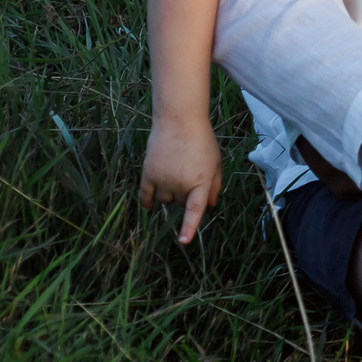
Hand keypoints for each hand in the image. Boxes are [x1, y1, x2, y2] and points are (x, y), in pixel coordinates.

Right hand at [140, 115, 224, 243]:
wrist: (179, 120)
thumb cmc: (202, 141)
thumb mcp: (215, 163)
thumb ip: (214, 186)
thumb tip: (210, 207)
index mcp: (200, 182)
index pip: (194, 210)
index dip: (189, 227)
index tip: (183, 241)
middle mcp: (180, 184)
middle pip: (181, 202)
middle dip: (186, 194)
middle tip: (189, 173)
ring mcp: (162, 179)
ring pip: (164, 200)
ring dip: (169, 194)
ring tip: (175, 174)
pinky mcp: (147, 173)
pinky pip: (145, 195)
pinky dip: (147, 202)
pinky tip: (149, 207)